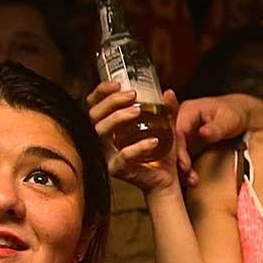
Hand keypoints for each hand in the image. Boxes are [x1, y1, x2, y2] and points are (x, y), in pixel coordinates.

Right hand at [90, 80, 179, 195]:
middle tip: (132, 96)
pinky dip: (137, 147)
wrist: (167, 178)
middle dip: (111, 102)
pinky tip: (154, 141)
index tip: (117, 84)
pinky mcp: (117, 169)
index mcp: (110, 126)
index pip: (94, 105)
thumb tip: (168, 92)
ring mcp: (108, 154)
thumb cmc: (160, 152)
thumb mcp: (166, 127)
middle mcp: (104, 139)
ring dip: (118, 118)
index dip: (101, 92)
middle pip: (94, 116)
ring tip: (137, 111)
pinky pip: (123, 156)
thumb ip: (167, 110)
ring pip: (101, 133)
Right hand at [174, 94, 262, 186]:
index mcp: (188, 111)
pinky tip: (192, 179)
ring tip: (191, 180)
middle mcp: (182, 122)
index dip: (178, 148)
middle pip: (172, 143)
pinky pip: (183, 157)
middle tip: (187, 174)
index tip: (184, 164)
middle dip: (177, 161)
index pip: (177, 131)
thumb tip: (203, 133)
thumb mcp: (228, 119)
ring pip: (175, 152)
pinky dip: (187, 169)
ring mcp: (184, 134)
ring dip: (181, 167)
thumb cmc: (234, 113)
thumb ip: (216, 127)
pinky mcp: (188, 145)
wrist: (242, 117)